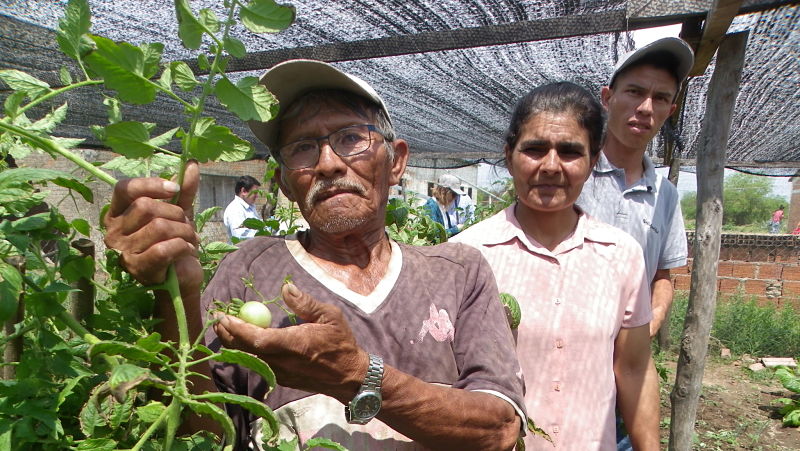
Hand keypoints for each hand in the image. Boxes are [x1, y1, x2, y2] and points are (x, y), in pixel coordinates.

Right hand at [103, 161, 201, 292]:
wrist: (182, 277)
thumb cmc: (175, 241)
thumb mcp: (180, 212)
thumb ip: (184, 190)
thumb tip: (192, 163)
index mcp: (118, 213)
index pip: (125, 188)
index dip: (151, 184)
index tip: (175, 189)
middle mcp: (114, 231)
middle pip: (146, 207)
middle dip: (176, 214)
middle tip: (186, 224)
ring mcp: (123, 252)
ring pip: (159, 227)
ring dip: (184, 231)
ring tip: (189, 239)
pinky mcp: (138, 269)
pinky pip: (164, 248)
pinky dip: (183, 246)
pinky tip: (188, 250)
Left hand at [214, 283, 368, 401]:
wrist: (349, 376)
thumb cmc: (341, 343)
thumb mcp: (330, 316)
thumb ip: (305, 303)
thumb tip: (286, 288)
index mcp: (294, 344)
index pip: (257, 338)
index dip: (237, 328)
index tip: (224, 316)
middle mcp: (283, 362)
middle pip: (245, 349)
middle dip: (228, 333)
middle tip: (217, 318)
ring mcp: (280, 373)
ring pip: (249, 358)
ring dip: (234, 343)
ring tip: (224, 327)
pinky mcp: (281, 379)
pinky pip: (257, 364)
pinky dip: (246, 352)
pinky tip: (242, 341)